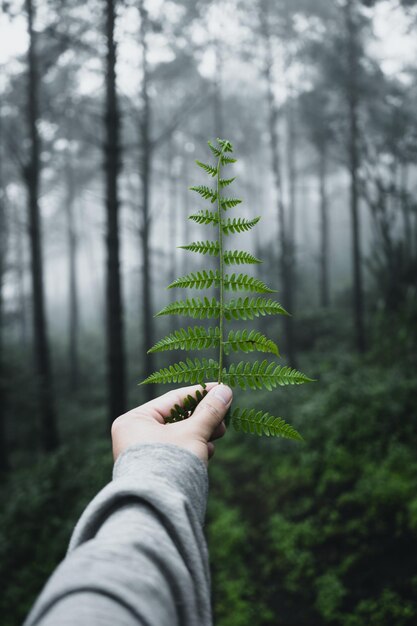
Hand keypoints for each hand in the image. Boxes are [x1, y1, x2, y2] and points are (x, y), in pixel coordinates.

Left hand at [111, 383, 232, 464]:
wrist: (157, 510)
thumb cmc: (169, 464)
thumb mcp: (193, 432)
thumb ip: (209, 411)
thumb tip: (225, 390)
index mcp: (134, 420)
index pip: (172, 399)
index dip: (200, 393)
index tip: (221, 388)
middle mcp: (134, 435)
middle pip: (176, 417)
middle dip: (203, 417)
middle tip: (225, 416)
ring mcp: (143, 454)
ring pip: (179, 435)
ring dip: (201, 434)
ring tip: (219, 434)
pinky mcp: (155, 470)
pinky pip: (177, 450)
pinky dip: (194, 448)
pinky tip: (207, 452)